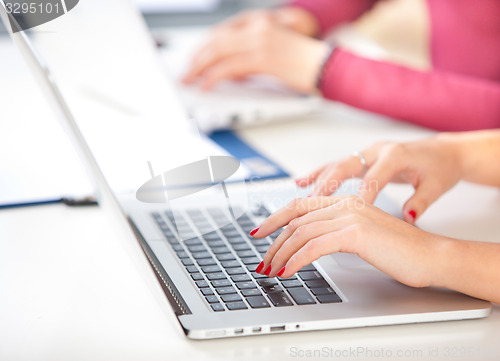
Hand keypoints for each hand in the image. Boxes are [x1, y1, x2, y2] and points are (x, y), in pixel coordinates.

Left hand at [182, 12, 327, 93]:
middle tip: (187, 71)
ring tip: (190, 79)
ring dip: (199, 67)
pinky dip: (212, 77)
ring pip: (218, 51)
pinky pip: (228, 67)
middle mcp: (258, 26)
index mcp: (261, 21)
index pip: (224, 31)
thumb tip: (234, 73)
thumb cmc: (306, 63)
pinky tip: (205, 85)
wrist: (327, 65)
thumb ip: (252, 57)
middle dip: (197, 57)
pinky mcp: (262, 57)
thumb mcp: (275, 53)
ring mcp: (260, 40)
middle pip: (217, 39)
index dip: (206, 46)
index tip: (196, 58)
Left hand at [252, 196, 441, 286]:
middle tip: (262, 261)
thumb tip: (309, 244)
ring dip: (281, 253)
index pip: (300, 205)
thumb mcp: (361, 236)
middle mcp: (345, 203)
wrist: (432, 256)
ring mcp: (351, 215)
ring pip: (301, 232)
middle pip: (295, 218)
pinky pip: (314, 246)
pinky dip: (296, 260)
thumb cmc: (401, 250)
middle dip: (274, 241)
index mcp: (346, 200)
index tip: (260, 233)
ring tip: (271, 271)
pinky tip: (289, 271)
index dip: (275, 218)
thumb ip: (337, 232)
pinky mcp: (356, 233)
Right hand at [296, 137, 462, 222]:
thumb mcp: (436, 186)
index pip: (373, 178)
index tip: (349, 214)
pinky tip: (301, 183)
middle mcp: (377, 150)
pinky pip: (336, 166)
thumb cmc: (440, 168)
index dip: (361, 196)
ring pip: (336, 165)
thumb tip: (409, 217)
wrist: (444, 152)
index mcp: (395, 156)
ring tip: (299, 196)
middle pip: (345, 166)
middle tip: (312, 203)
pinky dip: (319, 174)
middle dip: (326, 186)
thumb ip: (422, 202)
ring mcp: (367, 152)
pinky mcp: (363, 158)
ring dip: (317, 180)